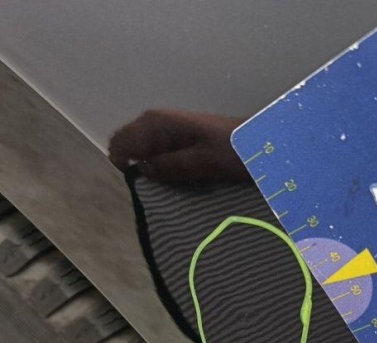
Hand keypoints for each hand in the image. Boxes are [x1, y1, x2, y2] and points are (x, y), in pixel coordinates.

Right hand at [109, 110, 248, 182]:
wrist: (257, 141)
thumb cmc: (233, 150)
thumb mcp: (204, 162)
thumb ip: (170, 165)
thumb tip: (140, 170)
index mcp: (156, 123)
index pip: (119, 145)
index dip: (125, 167)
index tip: (142, 186)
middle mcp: (153, 121)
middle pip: (123, 146)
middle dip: (131, 167)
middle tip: (153, 186)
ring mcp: (162, 129)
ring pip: (136, 151)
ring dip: (143, 168)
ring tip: (163, 183)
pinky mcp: (171, 138)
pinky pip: (150, 152)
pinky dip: (154, 165)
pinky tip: (170, 177)